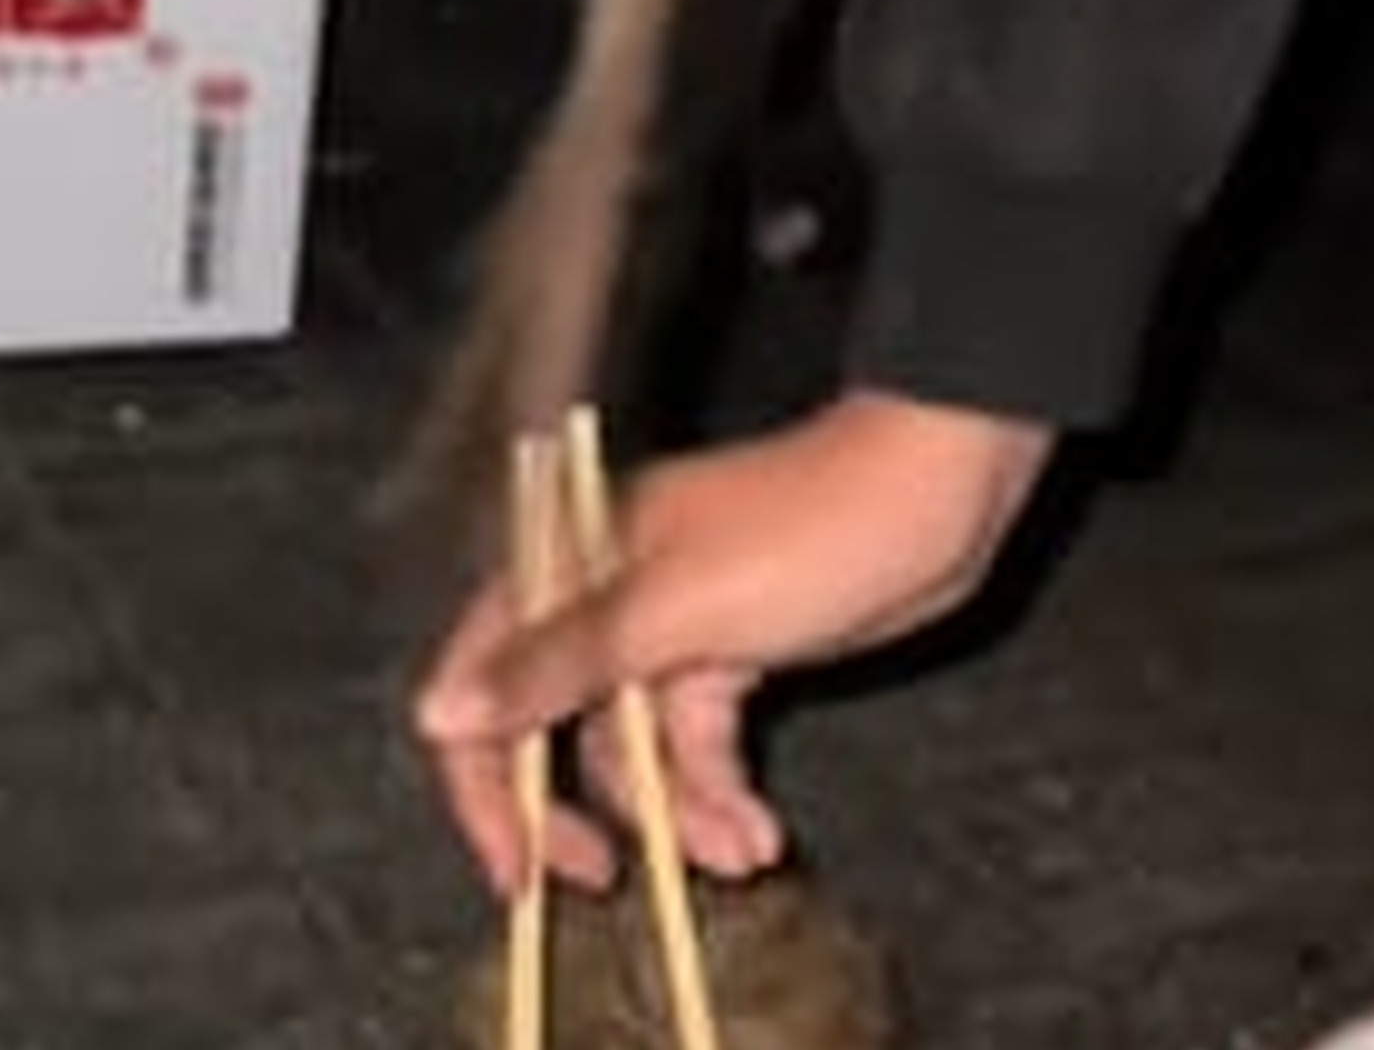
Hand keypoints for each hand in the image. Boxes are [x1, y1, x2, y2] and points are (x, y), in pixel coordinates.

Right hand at [413, 388, 1054, 896]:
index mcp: (568, 567)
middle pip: (552, 730)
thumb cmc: (806, 533)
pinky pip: (700, 746)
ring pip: (637, 752)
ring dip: (679, 813)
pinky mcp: (729, 661)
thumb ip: (557, 666)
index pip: (483, 683)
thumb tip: (438, 715)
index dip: (487, 784)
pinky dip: (724, 793)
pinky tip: (761, 836)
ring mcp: (668, 636)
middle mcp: (602, 602)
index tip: (516, 871)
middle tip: (604, 880)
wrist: (936, 493)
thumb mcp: (674, 609)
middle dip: (579, 810)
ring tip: (742, 855)